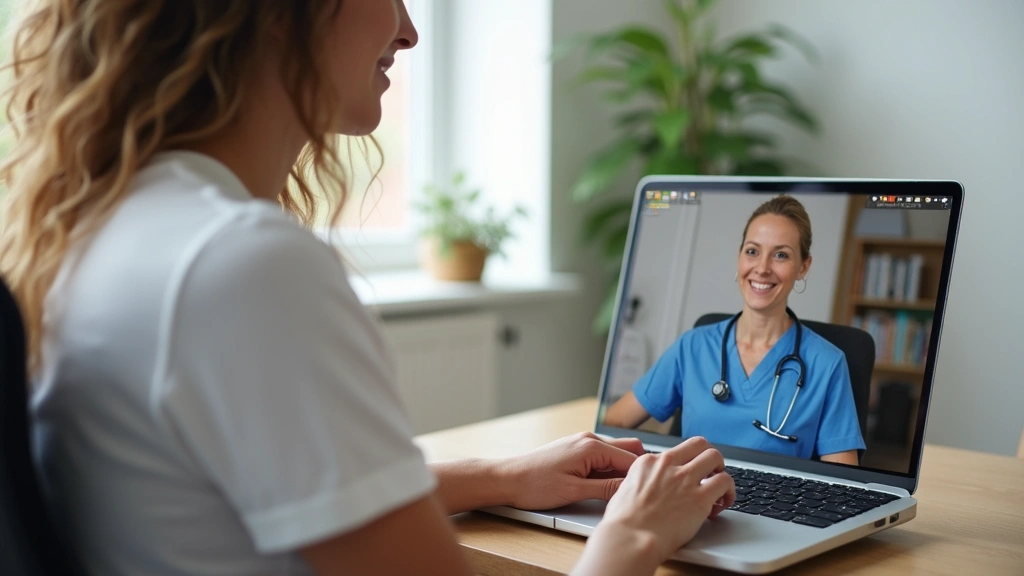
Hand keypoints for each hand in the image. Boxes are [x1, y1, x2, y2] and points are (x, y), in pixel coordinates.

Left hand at [498, 432, 645, 509]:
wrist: (507, 478)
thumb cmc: (535, 484)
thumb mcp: (574, 491)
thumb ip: (606, 489)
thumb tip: (630, 489)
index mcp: (591, 447)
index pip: (632, 459)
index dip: (643, 477)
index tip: (652, 491)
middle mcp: (589, 439)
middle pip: (628, 450)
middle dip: (637, 469)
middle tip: (641, 490)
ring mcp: (582, 443)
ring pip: (616, 453)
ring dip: (622, 470)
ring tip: (624, 491)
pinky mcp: (575, 450)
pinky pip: (602, 456)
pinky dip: (609, 469)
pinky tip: (606, 486)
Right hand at [596, 436, 735, 562]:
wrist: (629, 537)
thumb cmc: (623, 522)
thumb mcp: (625, 490)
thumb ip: (642, 483)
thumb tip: (649, 489)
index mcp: (649, 462)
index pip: (676, 452)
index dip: (685, 465)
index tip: (687, 476)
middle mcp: (668, 465)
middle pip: (699, 444)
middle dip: (707, 457)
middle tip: (710, 472)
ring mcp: (685, 479)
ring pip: (715, 457)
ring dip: (720, 471)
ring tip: (720, 487)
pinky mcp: (700, 498)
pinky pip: (725, 482)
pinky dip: (728, 492)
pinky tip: (722, 503)